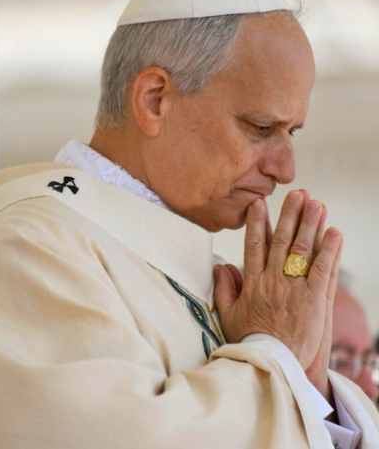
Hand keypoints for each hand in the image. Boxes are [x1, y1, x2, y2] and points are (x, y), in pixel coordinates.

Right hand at [214, 191, 341, 369]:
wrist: (269, 363)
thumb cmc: (248, 342)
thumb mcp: (227, 315)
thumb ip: (224, 288)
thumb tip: (221, 265)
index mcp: (252, 282)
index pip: (254, 245)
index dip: (257, 222)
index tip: (259, 204)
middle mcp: (273, 280)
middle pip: (282, 240)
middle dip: (290, 215)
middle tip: (297, 194)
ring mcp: (294, 288)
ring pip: (303, 250)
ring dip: (311, 224)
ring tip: (317, 204)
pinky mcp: (314, 300)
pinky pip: (324, 270)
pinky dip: (330, 250)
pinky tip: (335, 232)